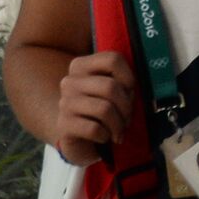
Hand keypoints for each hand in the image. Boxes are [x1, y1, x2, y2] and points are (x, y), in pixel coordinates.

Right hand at [52, 51, 134, 165]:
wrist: (79, 139)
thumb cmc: (103, 112)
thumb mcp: (112, 92)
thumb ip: (122, 82)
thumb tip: (134, 89)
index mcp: (81, 66)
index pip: (113, 59)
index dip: (129, 77)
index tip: (130, 92)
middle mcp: (70, 81)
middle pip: (110, 87)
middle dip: (126, 107)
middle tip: (127, 118)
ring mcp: (65, 103)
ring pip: (104, 109)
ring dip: (118, 124)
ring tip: (118, 130)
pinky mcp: (63, 124)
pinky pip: (94, 129)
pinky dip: (105, 136)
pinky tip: (104, 137)